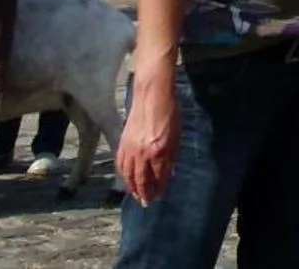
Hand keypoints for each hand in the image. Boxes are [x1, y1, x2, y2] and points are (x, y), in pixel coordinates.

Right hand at [116, 61, 179, 205]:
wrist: (152, 95)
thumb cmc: (170, 112)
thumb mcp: (177, 135)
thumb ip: (172, 156)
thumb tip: (170, 173)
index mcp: (159, 151)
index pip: (159, 177)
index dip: (160, 188)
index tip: (160, 196)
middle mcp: (143, 153)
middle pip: (142, 180)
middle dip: (145, 193)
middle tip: (147, 203)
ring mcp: (130, 149)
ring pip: (129, 175)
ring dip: (132, 188)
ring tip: (137, 196)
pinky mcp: (122, 143)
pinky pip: (121, 165)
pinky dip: (124, 175)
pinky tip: (127, 180)